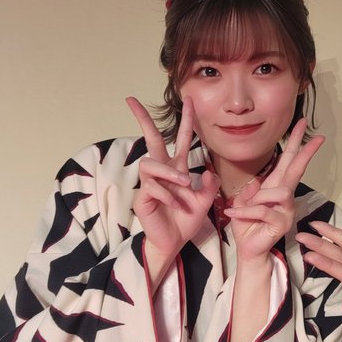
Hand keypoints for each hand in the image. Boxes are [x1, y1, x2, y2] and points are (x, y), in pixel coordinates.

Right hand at [126, 97, 219, 275]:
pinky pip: (152, 187)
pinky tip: (173, 204)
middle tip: (131, 100)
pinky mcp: (143, 197)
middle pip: (150, 139)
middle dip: (142, 119)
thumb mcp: (205, 200)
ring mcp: (150, 183)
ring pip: (151, 164)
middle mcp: (162, 172)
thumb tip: (207, 170)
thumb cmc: (186, 219)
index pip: (181, 139)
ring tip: (184, 185)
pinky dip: (166, 195)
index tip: (187, 99)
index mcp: (177, 168)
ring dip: (169, 173)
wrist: (174, 241)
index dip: (186, 120)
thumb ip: (210, 185)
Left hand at [224, 118, 323, 264]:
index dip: (295, 142)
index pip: (288, 160)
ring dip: (257, 199)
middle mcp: (285, 196)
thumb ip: (249, 190)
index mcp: (275, 186)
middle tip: (319, 137)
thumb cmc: (246, 225)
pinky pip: (263, 210)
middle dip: (306, 152)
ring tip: (242, 208)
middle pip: (297, 169)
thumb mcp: (242, 202)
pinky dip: (246, 211)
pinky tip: (234, 214)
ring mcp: (287, 210)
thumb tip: (256, 183)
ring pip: (278, 191)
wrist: (247, 249)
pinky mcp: (282, 223)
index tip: (303, 124)